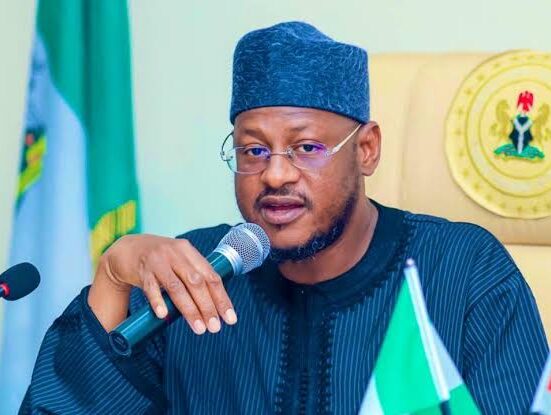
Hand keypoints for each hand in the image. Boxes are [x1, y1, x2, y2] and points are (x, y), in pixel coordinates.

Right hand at [95, 234, 236, 334]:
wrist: (127, 249)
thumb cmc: (160, 261)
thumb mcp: (180, 261)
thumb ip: (195, 278)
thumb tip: (214, 308)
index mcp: (189, 252)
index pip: (211, 276)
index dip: (222, 298)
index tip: (230, 318)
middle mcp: (175, 254)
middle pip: (196, 282)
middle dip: (208, 306)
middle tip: (215, 327)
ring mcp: (158, 261)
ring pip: (176, 287)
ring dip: (189, 309)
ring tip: (199, 328)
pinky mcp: (141, 270)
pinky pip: (151, 287)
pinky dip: (158, 301)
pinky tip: (164, 314)